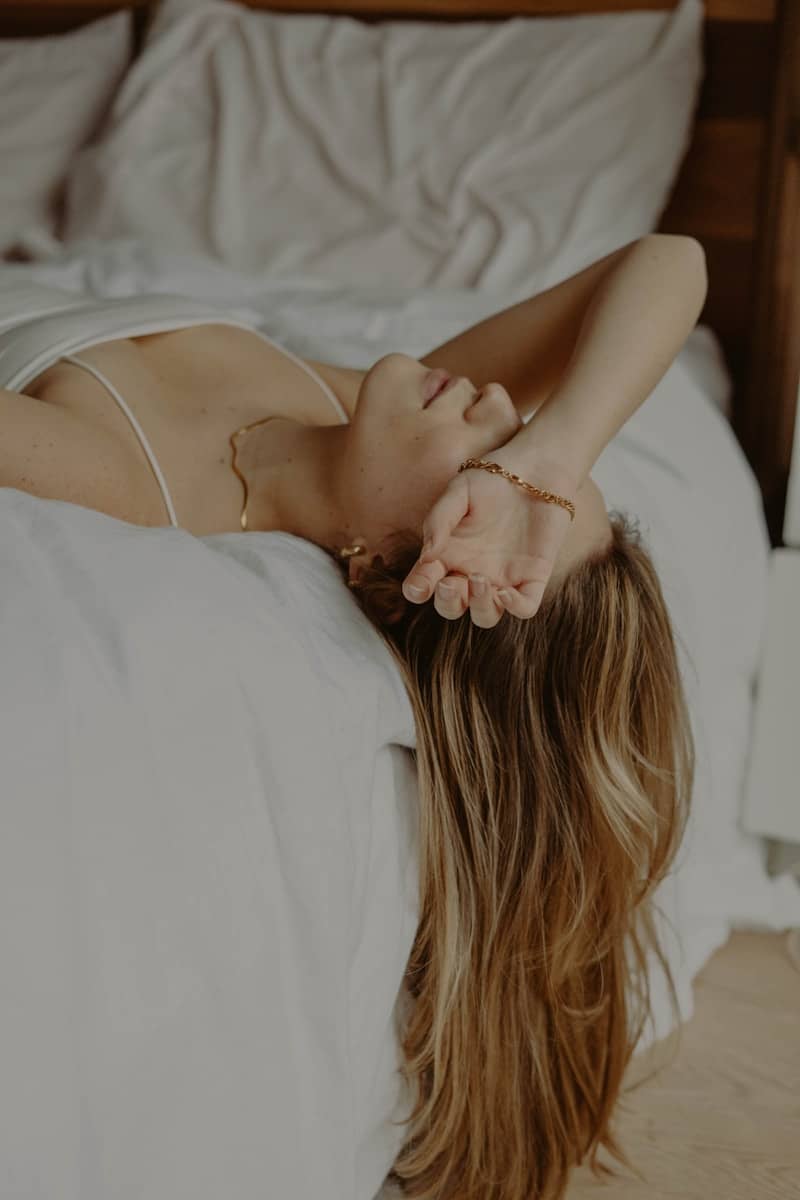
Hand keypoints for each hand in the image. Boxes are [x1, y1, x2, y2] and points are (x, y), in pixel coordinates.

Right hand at [401, 451, 576, 626]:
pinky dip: (514, 608)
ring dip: (478, 607)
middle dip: (447, 603)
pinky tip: (507, 592)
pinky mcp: (533, 578)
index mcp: (448, 554)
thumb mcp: (459, 491)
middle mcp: (471, 572)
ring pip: (486, 615)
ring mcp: (503, 578)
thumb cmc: (493, 477)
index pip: (425, 583)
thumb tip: (427, 555)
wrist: (537, 468)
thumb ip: (439, 520)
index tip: (419, 585)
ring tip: (479, 580)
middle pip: (453, 607)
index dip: (417, 590)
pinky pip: (524, 608)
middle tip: (450, 583)